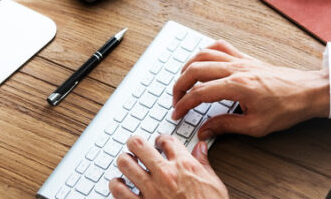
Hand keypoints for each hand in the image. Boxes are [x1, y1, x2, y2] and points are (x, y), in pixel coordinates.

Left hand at [111, 135, 227, 198]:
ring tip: (127, 164)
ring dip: (124, 162)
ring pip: (125, 164)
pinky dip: (116, 185)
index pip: (166, 140)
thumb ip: (204, 163)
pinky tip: (119, 185)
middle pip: (138, 145)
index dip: (161, 139)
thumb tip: (200, 149)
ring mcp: (151, 190)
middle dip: (135, 143)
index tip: (159, 143)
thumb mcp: (214, 184)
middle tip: (136, 147)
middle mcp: (165, 174)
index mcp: (184, 166)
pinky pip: (119, 191)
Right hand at [172, 40, 329, 139]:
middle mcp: (236, 69)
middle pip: (195, 70)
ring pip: (204, 54)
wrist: (308, 92)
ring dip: (188, 67)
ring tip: (183, 82)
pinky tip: (201, 61)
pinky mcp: (246, 58)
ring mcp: (241, 60)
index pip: (199, 93)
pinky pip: (220, 47)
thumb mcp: (256, 126)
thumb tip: (205, 131)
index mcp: (237, 86)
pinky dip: (206, 51)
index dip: (183, 105)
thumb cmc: (287, 108)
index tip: (177, 114)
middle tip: (175, 101)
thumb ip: (226, 126)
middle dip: (179, 86)